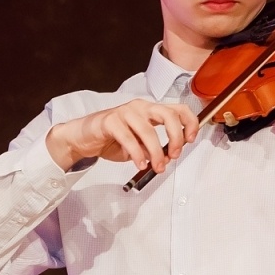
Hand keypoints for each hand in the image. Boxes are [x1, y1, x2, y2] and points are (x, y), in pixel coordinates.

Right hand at [46, 99, 199, 172]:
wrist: (84, 137)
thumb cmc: (114, 139)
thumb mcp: (140, 145)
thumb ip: (155, 148)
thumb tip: (168, 157)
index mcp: (151, 110)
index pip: (178, 109)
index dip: (189, 122)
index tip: (191, 139)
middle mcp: (140, 107)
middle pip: (168, 115)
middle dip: (176, 137)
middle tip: (174, 155)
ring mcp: (125, 112)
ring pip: (148, 130)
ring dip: (156, 152)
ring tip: (156, 167)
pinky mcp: (110, 121)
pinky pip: (128, 138)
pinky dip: (137, 154)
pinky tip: (139, 163)